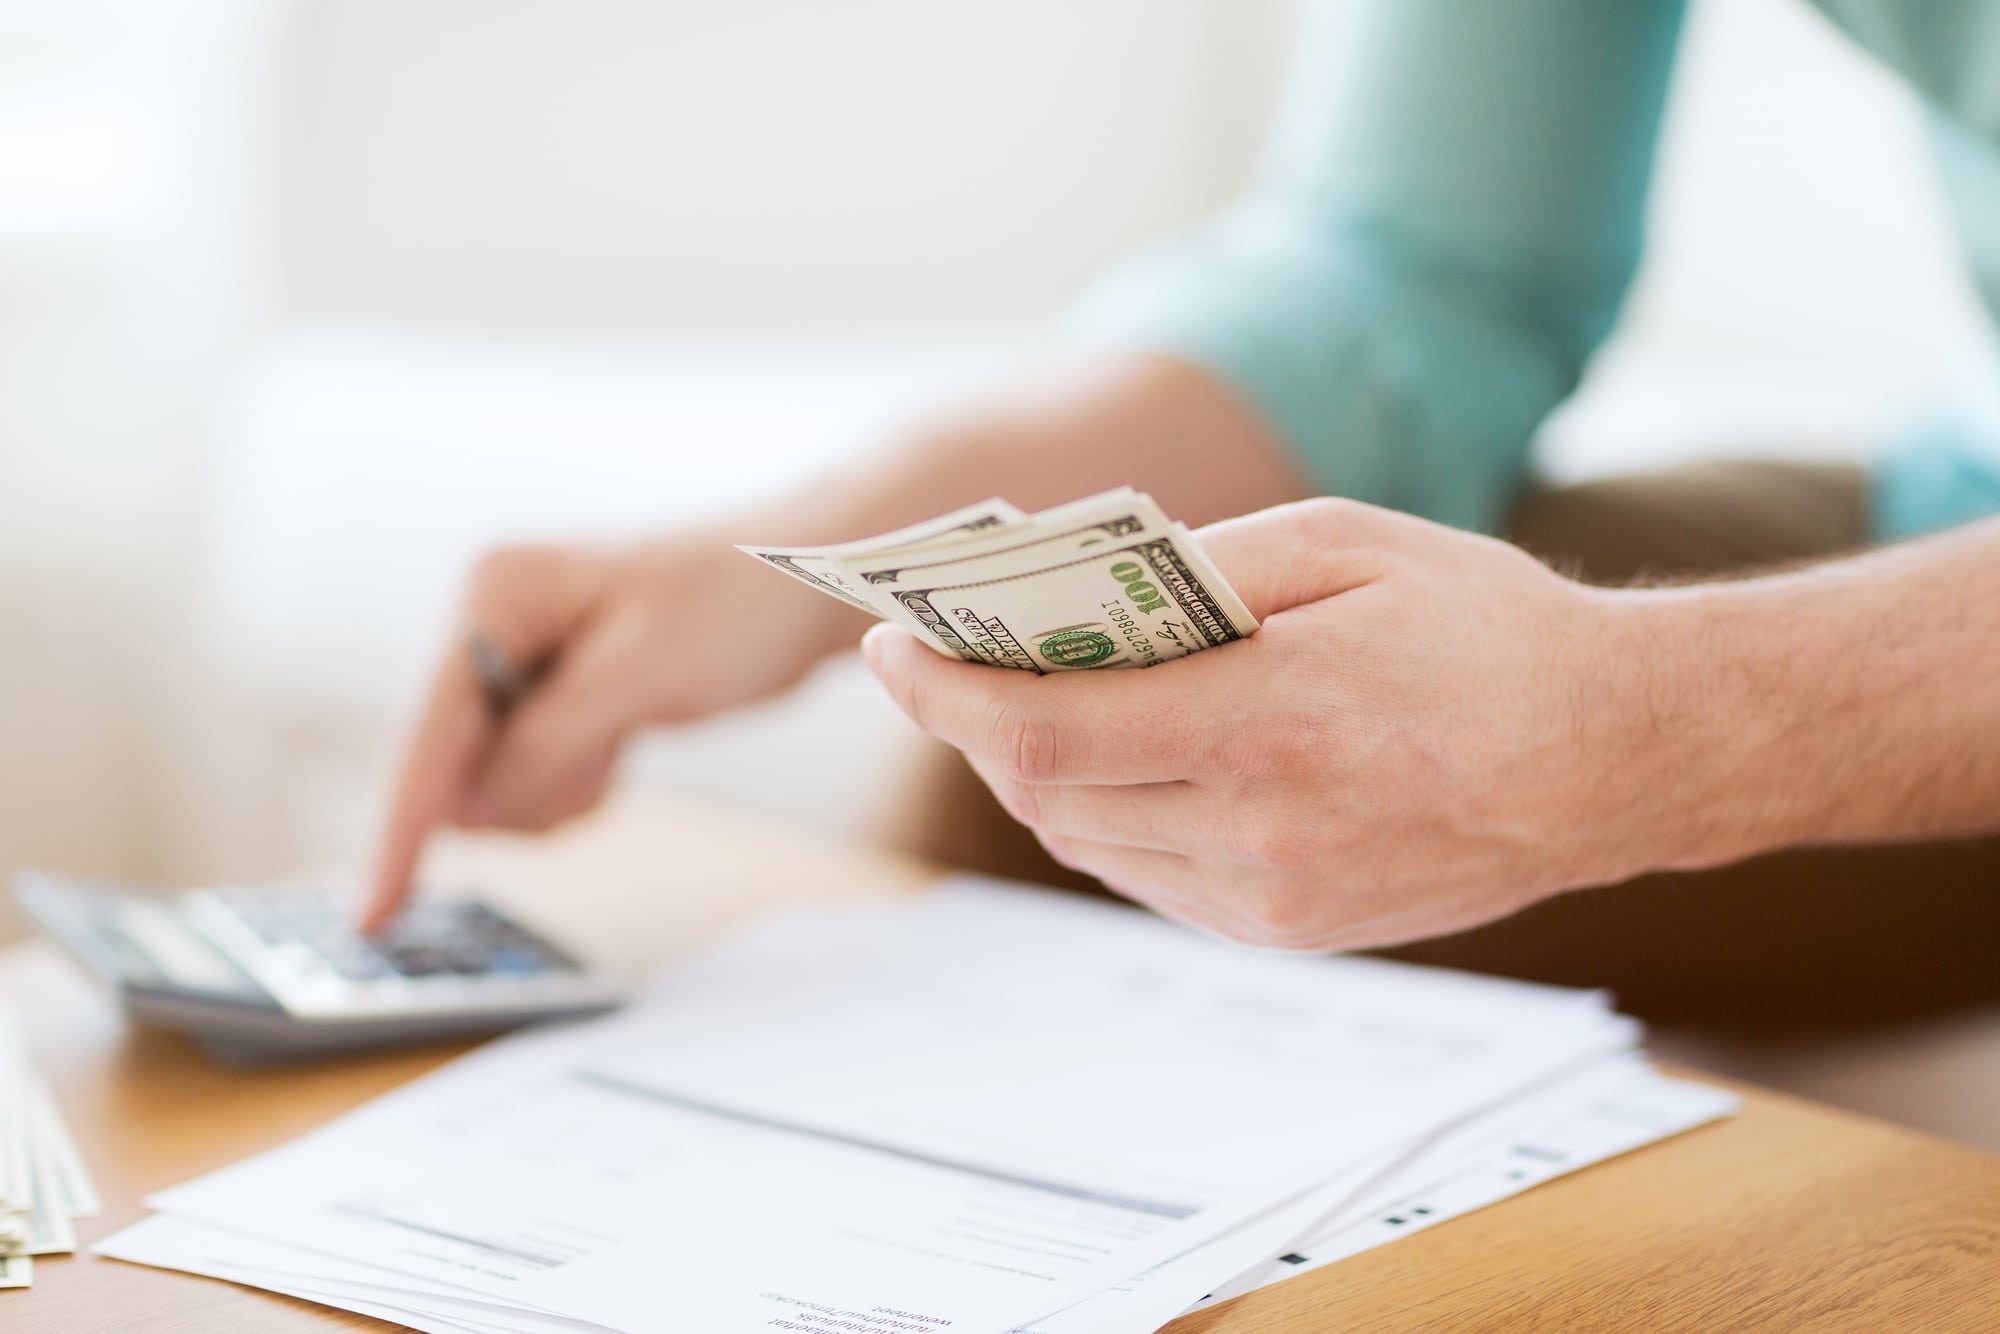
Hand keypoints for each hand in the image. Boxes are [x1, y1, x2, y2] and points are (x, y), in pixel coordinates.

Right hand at [363, 527, 852, 929]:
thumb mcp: (641, 675)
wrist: (807, 585)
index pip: (425, 732)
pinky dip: (573, 784)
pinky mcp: (551, 697)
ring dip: (555, 789)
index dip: (400, 827)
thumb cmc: (737, 604)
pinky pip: (531, 778)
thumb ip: (547, 743)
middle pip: (451, 765)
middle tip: (603, 757)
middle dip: (522, 790)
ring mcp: (517, 663)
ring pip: (492, 784)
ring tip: (622, 737)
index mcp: (494, 594)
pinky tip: (621, 745)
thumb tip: (471, 809)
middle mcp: (489, 624)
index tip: (374, 913)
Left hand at [862, 498, 1674, 951]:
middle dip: (975, 723)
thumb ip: (1199, 570)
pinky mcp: (1290, 932)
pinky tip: (1124, 757)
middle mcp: (1258, 832)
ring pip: (1088, 841)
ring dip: (1036, 773)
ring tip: (1027, 700)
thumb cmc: (1488, 631)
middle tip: (946, 662)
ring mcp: (1272, 899)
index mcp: (1267, 722)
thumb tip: (1081, 599)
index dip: (944, 692)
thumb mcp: (1346, 545)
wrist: (1615, 757)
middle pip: (1045, 793)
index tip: (891, 647)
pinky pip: (1149, 876)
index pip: (1042, 730)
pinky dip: (1108, 814)